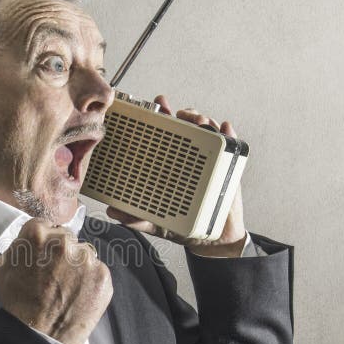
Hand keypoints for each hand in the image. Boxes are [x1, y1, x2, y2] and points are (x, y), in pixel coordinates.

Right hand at [0, 218, 112, 343]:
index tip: (44, 254)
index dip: (44, 241)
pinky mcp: (102, 275)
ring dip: (77, 266)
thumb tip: (26, 241)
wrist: (39, 335)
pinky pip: (96, 271)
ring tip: (65, 287)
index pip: (46, 224)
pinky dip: (89, 281)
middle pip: (66, 237)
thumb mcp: (2, 269)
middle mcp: (64, 241)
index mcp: (37, 234)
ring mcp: (86, 258)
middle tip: (54, 275)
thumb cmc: (19, 304)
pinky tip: (77, 294)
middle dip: (61, 252)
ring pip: (83, 254)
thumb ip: (16, 247)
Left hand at [106, 95, 246, 257]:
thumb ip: (136, 218)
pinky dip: (229, 133)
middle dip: (186, 114)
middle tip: (183, 116)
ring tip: (203, 123)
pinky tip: (225, 128)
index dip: (162, 117)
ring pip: (208, 131)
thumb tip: (112, 212)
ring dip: (205, 121)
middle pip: (188, 127)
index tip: (158, 104)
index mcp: (170, 166)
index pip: (165, 136)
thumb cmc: (182, 227)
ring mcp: (209, 160)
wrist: (212, 239)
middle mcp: (190, 159)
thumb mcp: (156, 222)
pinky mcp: (228, 166)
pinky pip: (230, 143)